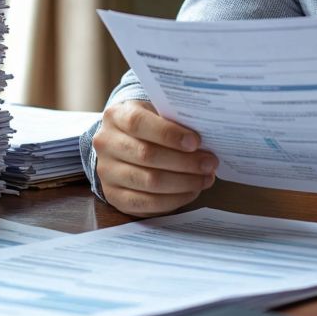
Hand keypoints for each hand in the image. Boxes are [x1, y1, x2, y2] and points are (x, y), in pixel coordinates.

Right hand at [92, 100, 218, 216]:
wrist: (122, 143)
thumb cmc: (148, 126)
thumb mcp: (155, 112)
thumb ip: (174, 120)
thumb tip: (208, 136)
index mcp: (116, 116)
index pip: (139, 123)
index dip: (169, 134)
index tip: (196, 142)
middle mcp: (106, 144)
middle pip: (146, 155)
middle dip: (185, 162)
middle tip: (210, 163)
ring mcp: (107, 172)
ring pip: (149, 181)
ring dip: (184, 182)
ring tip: (206, 178)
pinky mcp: (114, 196)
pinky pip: (147, 203)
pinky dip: (174, 199)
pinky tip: (192, 191)